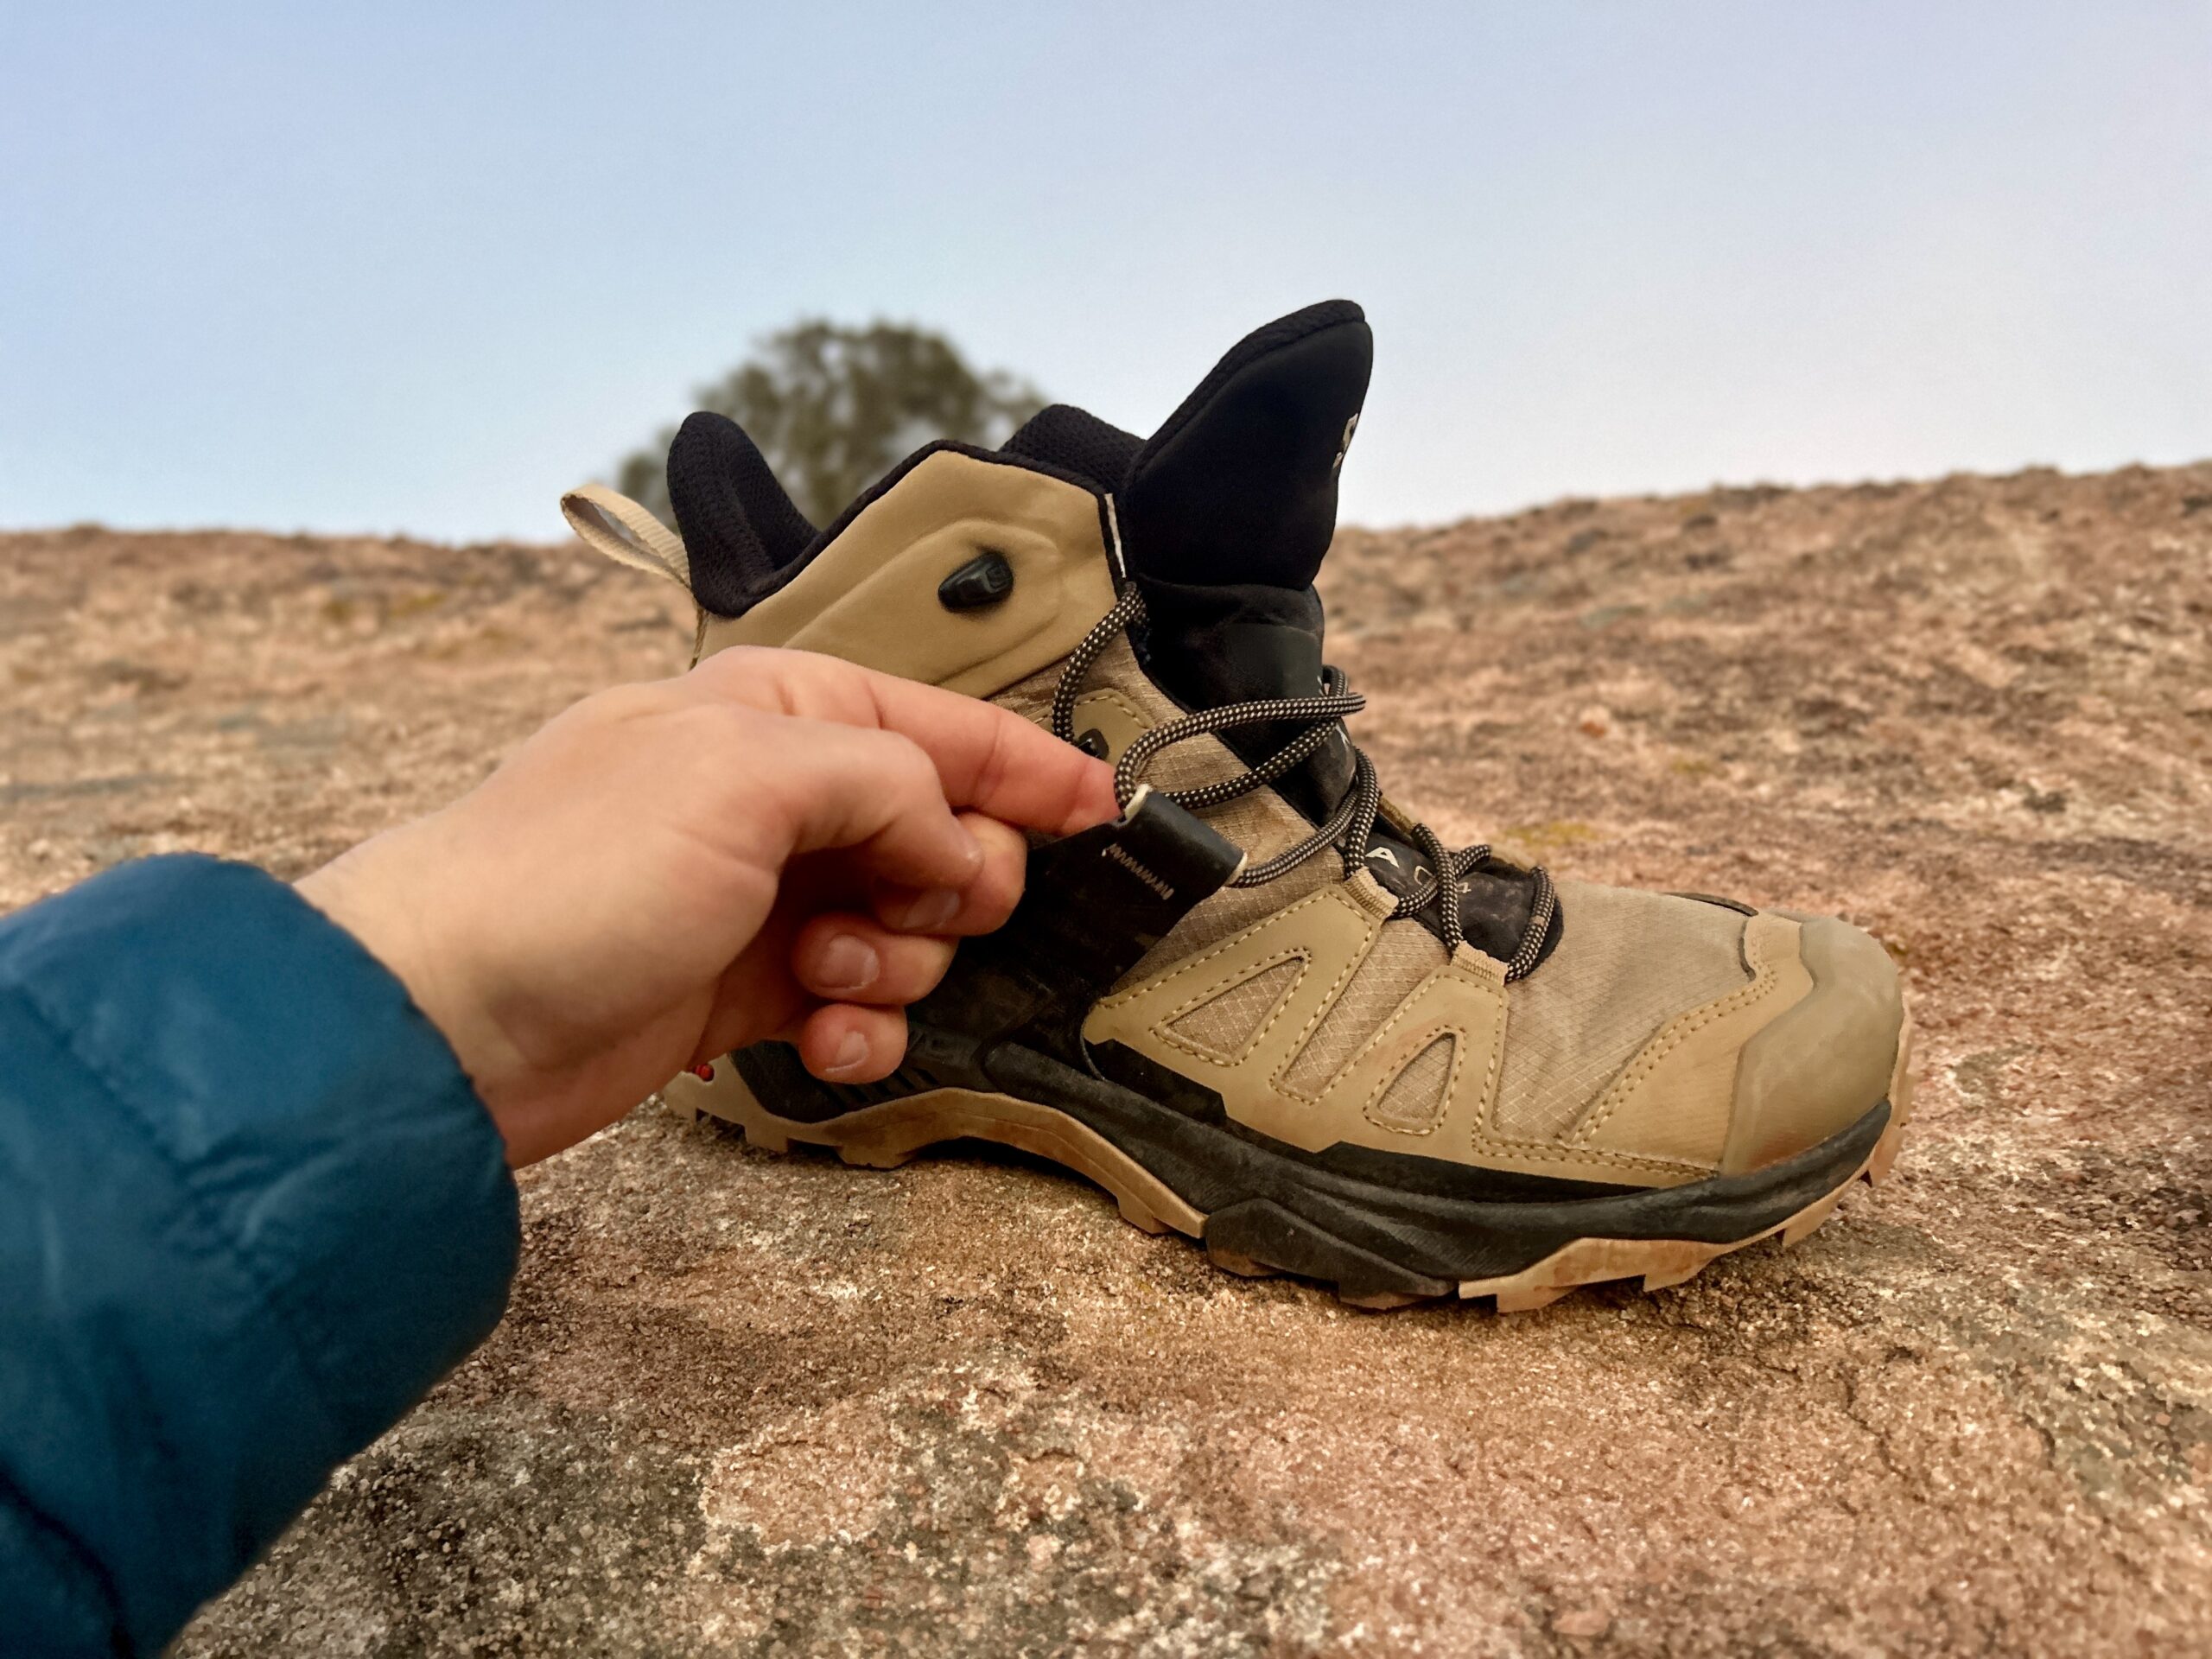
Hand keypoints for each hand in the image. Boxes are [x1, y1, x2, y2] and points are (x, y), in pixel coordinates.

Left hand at [296, 647, 1115, 1165]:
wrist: (445, 1020)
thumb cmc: (571, 872)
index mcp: (777, 713)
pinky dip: (858, 1029)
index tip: (1108, 813)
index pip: (940, 728)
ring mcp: (764, 901)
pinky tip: (820, 1041)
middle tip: (904, 905)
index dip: (1029, 771)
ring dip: (892, 964)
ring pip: (909, 932)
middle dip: (948, 882)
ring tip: (816, 977)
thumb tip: (957, 843)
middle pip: (943, 837)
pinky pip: (856, 1008)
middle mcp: (776, 799)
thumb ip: (889, 783)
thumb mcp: (746, 776)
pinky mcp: (745, 995)